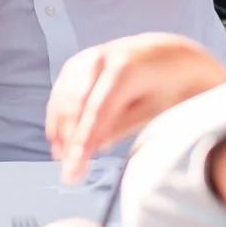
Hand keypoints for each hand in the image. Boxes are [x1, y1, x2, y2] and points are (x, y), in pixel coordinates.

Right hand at [47, 33, 225, 182]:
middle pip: (74, 105)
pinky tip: (58, 138)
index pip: (96, 111)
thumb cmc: (169, 84)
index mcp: (124, 68)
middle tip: (70, 172)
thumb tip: (94, 146)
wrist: (168, 54)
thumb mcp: (155, 108)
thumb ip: (122, 125)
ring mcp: (85, 59)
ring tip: (64, 158)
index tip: (73, 170)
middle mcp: (99, 59)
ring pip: (62, 99)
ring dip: (59, 131)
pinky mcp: (77, 64)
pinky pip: (59, 93)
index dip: (82, 143)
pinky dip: (57, 117)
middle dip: (69, 141)